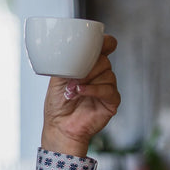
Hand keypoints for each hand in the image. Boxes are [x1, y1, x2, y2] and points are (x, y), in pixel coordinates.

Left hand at [40, 35, 120, 156]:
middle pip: (104, 60)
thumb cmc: (58, 103)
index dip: (105, 43)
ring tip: (72, 90)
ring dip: (88, 81)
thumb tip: (75, 52)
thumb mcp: (57, 77)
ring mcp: (108, 87)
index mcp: (89, 65)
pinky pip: (109, 89)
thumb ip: (67, 62)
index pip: (105, 47)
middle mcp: (100, 74)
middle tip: (72, 78)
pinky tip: (81, 92)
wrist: (59, 126)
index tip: (96, 43)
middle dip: (87, 68)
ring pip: (108, 74)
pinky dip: (94, 89)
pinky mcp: (112, 101)